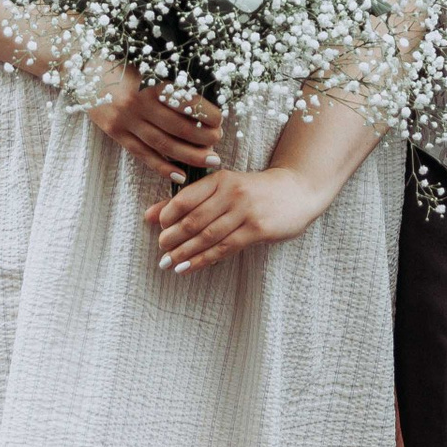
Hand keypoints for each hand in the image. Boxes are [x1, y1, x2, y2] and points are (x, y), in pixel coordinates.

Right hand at [88, 66, 222, 181]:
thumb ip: (169, 79)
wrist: (83, 65)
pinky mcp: (115, 132)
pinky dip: (162, 166)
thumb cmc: (121, 60)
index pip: (186, 102)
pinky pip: (142, 154)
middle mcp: (138, 103)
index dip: (206, 114)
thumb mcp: (147, 62)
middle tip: (218, 140)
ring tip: (210, 160)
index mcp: (150, 82)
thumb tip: (202, 98)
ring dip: (189, 156)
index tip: (219, 119)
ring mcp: (125, 120)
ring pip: (162, 144)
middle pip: (177, 127)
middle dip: (203, 138)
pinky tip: (180, 174)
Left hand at [147, 166, 326, 274]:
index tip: (158, 230)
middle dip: (173, 239)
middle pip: (194, 220)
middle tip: (161, 252)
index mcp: (220, 179)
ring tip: (169, 264)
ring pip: (207, 236)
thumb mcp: (223, 188)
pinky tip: (189, 267)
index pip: (185, 198)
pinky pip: (224, 248)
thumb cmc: (254, 191)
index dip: (167, 216)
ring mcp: (245, 211)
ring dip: (185, 253)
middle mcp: (231, 193)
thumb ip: (188, 200)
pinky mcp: (257, 230)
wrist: (297, 191)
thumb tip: (150, 215)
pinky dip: (203, 260)